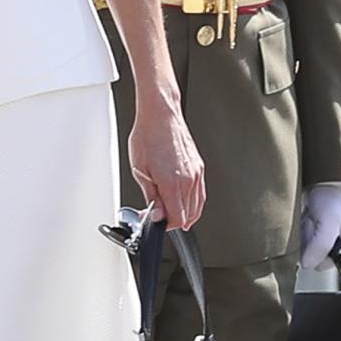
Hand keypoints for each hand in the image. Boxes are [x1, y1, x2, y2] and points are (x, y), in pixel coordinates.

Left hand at [128, 100, 204, 231]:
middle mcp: (188, 180)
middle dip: (173, 220)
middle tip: (158, 215)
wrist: (160, 115)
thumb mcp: (139, 170)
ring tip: (169, 210)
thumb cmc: (148, 136)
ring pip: (197, 206)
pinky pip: (200, 193)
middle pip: (189, 215)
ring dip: (185, 213)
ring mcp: (196, 174)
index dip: (166, 225)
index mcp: (172, 182)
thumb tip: (156, 214)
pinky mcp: (199, 167)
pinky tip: (183, 202)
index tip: (155, 221)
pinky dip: (193, 203)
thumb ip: (151, 196)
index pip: (177, 218)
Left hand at [300, 183, 340, 270]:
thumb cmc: (334, 199)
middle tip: (313, 220)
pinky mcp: (310, 233)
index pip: (324, 264)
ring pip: (302, 248)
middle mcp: (336, 247)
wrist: (324, 179)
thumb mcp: (330, 223)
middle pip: (311, 256)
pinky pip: (296, 239)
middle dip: (307, 239)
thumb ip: (320, 246)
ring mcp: (322, 240)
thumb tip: (306, 264)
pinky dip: (297, 228)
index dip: (315, 251)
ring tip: (309, 216)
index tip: (318, 231)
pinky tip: (304, 216)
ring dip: (302, 233)